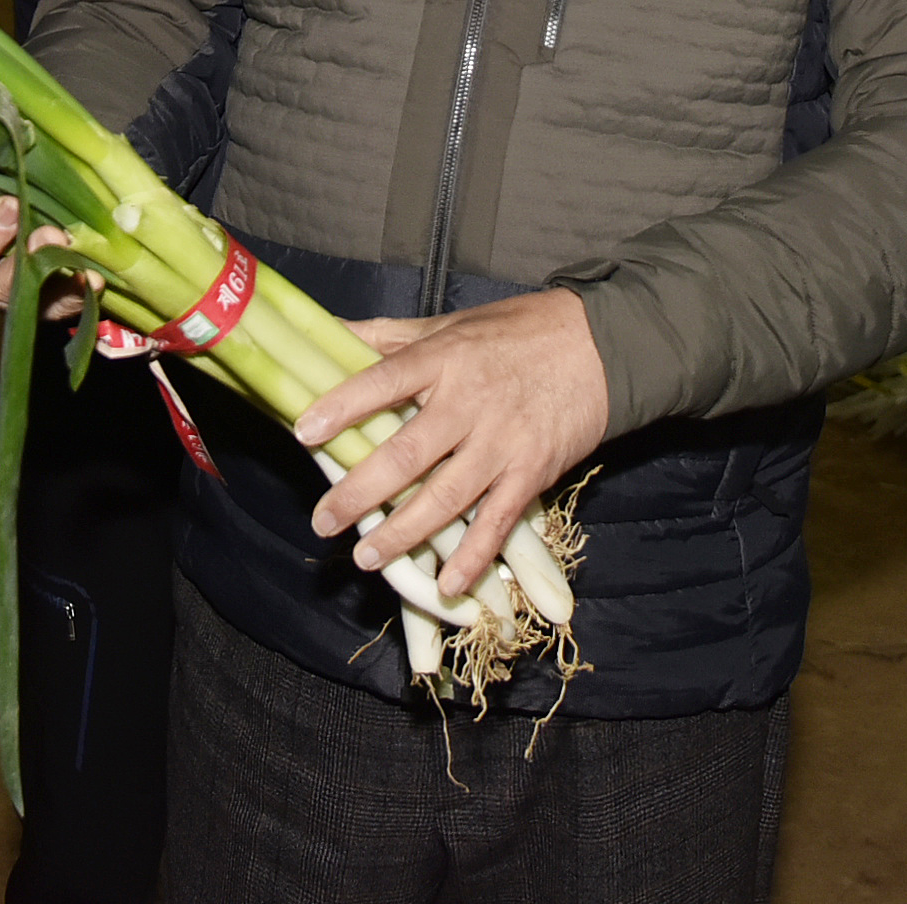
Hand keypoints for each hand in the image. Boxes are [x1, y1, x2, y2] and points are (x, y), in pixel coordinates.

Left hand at [293, 289, 609, 600]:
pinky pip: (497, 521)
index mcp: (444, 358)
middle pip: (407, 453)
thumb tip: (329, 329)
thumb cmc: (517, 332)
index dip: (342, 406)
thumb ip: (389, 335)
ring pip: (446, 496)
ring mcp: (502, 442)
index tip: (304, 432)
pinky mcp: (532, 471)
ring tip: (366, 556)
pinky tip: (445, 582)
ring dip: (404, 532)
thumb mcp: (451, 324)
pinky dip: (472, 555)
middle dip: (360, 492)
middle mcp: (470, 402)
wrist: (602, 346)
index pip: (383, 381)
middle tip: (324, 520)